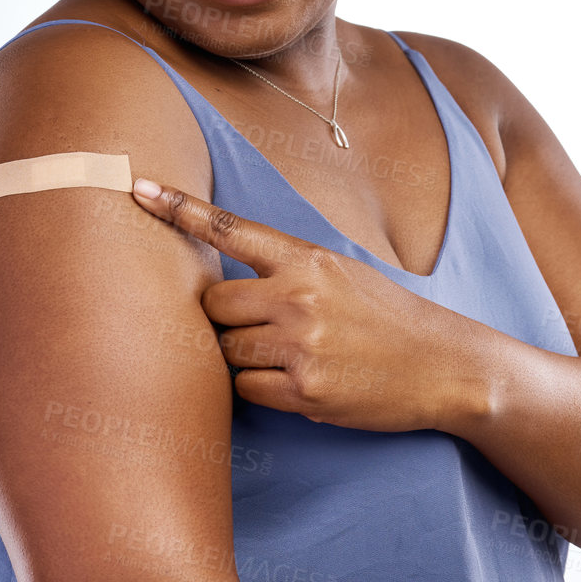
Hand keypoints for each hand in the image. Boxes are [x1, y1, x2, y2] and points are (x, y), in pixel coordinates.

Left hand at [130, 177, 488, 433]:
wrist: (443, 365)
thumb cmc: (385, 317)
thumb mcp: (340, 273)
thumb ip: (285, 270)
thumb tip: (220, 284)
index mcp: (306, 259)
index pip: (229, 228)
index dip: (179, 208)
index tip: (137, 189)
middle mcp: (299, 297)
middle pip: (212, 305)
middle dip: (223, 319)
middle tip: (258, 327)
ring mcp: (301, 346)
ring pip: (226, 351)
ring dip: (242, 356)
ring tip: (288, 355)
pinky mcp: (305, 392)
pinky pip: (245, 390)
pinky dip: (260, 389)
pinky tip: (298, 381)